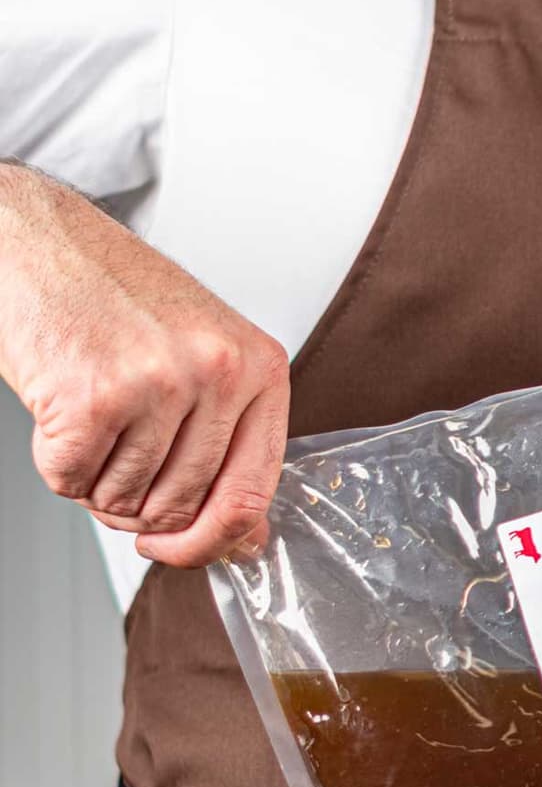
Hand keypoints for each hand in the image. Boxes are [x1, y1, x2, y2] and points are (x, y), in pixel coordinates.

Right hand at [0, 166, 288, 565]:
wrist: (35, 238)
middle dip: (139, 508)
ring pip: (125, 499)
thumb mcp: (204, 357)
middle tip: (115, 465)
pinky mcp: (92, 394)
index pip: (254, 492)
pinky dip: (55, 463)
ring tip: (90, 424)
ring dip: (95, 481)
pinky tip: (59, 414)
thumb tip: (245, 540)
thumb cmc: (117, 297)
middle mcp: (219, 373)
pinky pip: (71, 479)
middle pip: (183, 506)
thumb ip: (231, 445)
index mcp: (261, 368)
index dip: (214, 540)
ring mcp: (158, 382)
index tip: (184, 547)